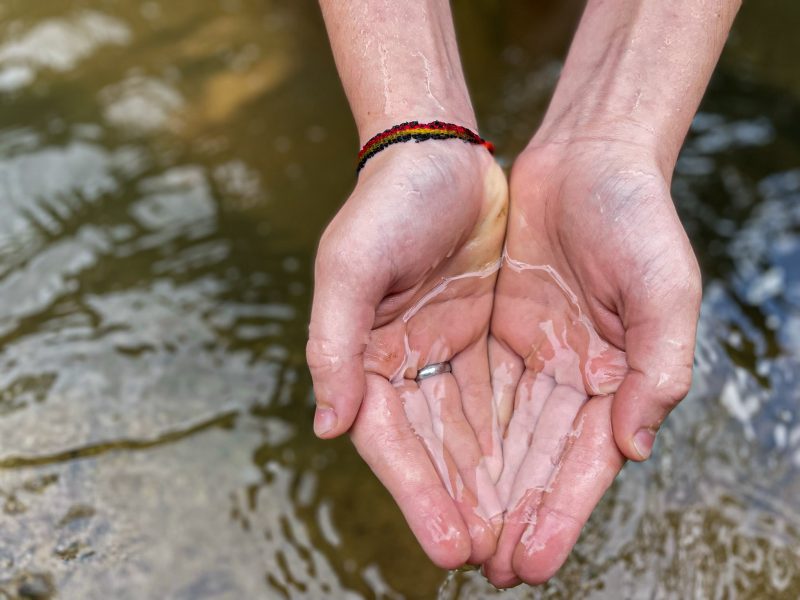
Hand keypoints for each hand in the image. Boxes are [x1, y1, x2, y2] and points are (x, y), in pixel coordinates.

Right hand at [306, 142, 507, 566]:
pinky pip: (504, 401)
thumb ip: (333, 343)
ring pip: (473, 437)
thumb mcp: (349, 265)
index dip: (419, 497)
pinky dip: (516, 441)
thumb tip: (328, 426)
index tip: (451, 545)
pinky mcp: (484, 339)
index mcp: (365, 359)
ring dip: (494, 488)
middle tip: (497, 563)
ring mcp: (446, 355)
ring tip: (521, 540)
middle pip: (436, 453)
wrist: (442, 155)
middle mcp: (404, 367)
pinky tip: (538, 480)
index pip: (392, 444)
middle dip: (464, 508)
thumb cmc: (386, 205)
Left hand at [483, 139, 701, 585]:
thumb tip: (632, 447)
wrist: (585, 156)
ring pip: (501, 433)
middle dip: (513, 513)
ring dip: (482, 485)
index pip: (584, 461)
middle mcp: (573, 374)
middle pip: (537, 458)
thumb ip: (658, 369)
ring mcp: (533, 353)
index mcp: (617, 375)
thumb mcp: (665, 288)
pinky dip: (461, 429)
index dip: (558, 513)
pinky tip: (443, 469)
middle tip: (486, 567)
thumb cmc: (635, 215)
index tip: (531, 560)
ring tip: (459, 536)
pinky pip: (474, 388)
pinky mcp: (496, 328)